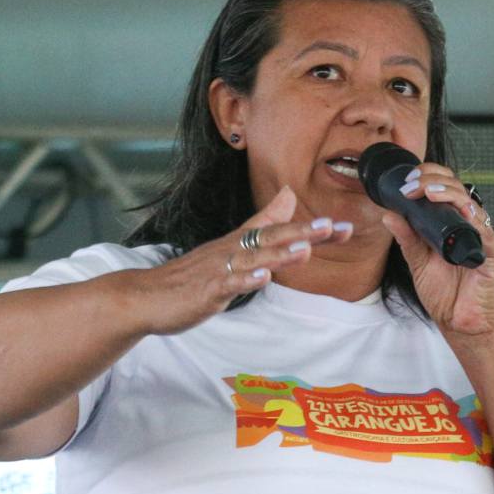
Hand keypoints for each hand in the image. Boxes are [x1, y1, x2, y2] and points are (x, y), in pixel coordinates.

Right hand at [130, 187, 349, 335]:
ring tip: (306, 249)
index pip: (282, 231)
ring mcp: (221, 269)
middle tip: (332, 227)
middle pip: (271, 238)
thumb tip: (288, 197)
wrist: (147, 296)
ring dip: (280, 253)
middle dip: (303, 233)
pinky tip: (264, 277)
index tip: (346, 227)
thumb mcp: (233, 246)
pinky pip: (229, 283)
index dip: (314, 230)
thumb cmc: (193, 273)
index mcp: (242, 243)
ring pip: (253, 258)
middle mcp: (234, 250)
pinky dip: (247, 280)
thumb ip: (262, 222)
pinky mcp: (208, 290)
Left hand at [380, 163, 493, 339]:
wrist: (462, 327)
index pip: (447, 190)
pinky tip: (459, 210)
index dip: (429, 178)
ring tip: (427, 192)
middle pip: (459, 190)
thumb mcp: (419, 262)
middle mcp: (472, 228)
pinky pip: (485, 231)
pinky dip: (472, 218)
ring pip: (471, 205)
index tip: (406, 183)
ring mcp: (485, 240)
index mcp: (455, 225)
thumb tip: (389, 214)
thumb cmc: (447, 296)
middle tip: (411, 186)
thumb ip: (408, 238)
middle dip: (434, 180)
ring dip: (449, 193)